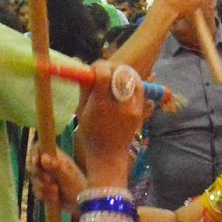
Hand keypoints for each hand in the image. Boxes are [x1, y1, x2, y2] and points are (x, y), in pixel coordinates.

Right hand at [28, 150, 86, 212]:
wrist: (83, 205)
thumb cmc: (79, 186)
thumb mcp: (67, 176)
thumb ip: (55, 167)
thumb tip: (44, 158)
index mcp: (56, 157)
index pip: (40, 148)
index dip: (35, 152)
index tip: (36, 161)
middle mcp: (49, 166)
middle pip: (33, 164)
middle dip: (38, 174)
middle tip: (49, 180)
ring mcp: (46, 178)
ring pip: (34, 180)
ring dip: (43, 187)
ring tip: (56, 191)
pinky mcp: (44, 190)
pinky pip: (36, 191)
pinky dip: (44, 196)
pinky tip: (55, 198)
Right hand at [74, 61, 147, 178]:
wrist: (109, 155)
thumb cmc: (90, 134)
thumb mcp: (81, 111)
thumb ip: (86, 90)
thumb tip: (88, 70)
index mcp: (100, 105)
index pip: (103, 74)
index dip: (98, 66)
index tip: (93, 69)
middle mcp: (119, 104)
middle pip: (119, 72)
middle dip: (110, 67)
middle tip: (104, 71)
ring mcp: (132, 108)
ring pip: (132, 77)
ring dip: (122, 72)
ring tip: (114, 76)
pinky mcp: (139, 111)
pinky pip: (139, 88)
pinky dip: (131, 81)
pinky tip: (124, 83)